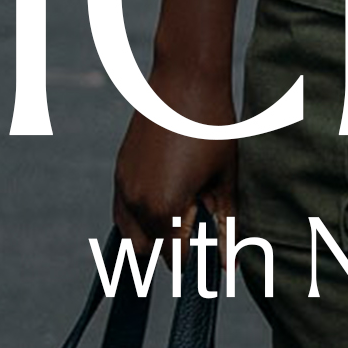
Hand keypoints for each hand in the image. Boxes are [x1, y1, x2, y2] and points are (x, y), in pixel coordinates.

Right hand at [112, 67, 240, 248]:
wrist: (185, 83)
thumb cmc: (214, 130)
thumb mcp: (226, 180)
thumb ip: (226, 225)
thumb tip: (228, 264)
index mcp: (164, 209)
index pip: (174, 259)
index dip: (195, 260)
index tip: (210, 254)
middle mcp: (135, 204)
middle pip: (146, 252)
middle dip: (170, 250)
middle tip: (198, 233)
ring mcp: (122, 188)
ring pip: (128, 236)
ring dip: (151, 237)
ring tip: (183, 217)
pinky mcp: (119, 174)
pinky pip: (121, 213)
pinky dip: (138, 220)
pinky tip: (164, 204)